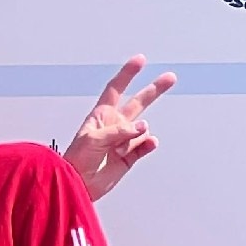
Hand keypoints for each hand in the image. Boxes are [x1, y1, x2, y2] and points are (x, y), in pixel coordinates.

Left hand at [64, 57, 176, 200]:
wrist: (76, 184)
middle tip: (170, 78)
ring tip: (128, 142)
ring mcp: (122, 141)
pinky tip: (149, 143)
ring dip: (140, 133)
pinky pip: (144, 146)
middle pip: (138, 102)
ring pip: (142, 129)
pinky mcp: (128, 157)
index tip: (140, 60)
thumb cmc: (76, 160)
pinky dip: (148, 144)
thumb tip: (143, 128)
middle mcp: (114, 126)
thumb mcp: (93, 139)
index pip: (116, 89)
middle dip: (154, 90)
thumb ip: (119, 131)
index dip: (127, 74)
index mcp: (101, 115)